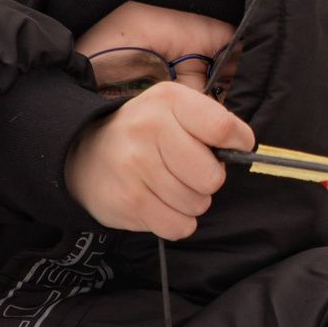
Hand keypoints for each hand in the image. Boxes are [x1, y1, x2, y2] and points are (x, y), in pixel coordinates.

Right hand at [64, 81, 255, 240]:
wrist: (83, 153)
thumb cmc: (144, 133)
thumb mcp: (173, 109)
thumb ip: (211, 122)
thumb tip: (244, 147)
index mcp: (169, 100)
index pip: (222, 127)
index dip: (238, 143)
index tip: (231, 147)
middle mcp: (149, 128)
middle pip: (212, 177)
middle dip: (208, 180)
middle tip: (189, 172)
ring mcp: (136, 166)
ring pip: (196, 204)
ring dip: (191, 202)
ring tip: (169, 186)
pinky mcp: (128, 201)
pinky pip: (178, 226)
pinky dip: (177, 221)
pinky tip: (160, 204)